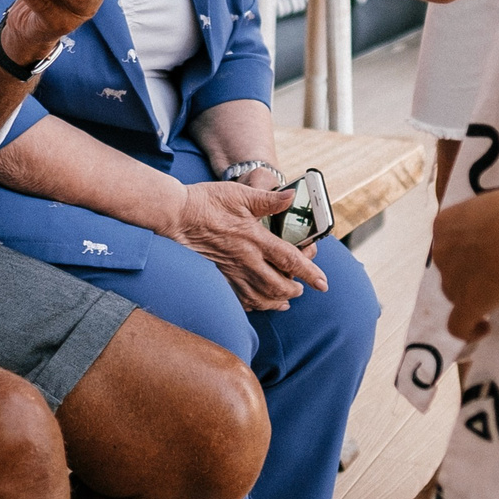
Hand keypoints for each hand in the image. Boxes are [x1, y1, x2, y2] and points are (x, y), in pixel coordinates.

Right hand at [166, 179, 329, 310]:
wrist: (175, 215)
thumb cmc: (206, 202)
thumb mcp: (240, 193)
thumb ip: (268, 199)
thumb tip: (292, 197)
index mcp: (255, 239)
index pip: (290, 260)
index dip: (310, 273)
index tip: (323, 283)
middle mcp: (246, 260)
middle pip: (278, 285)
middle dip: (294, 290)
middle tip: (302, 289)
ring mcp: (231, 271)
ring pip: (260, 296)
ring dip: (277, 301)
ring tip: (286, 301)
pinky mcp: (218, 275)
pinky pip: (239, 299)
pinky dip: (253, 305)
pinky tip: (258, 302)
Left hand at [431, 190, 498, 340]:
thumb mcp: (498, 204)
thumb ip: (491, 219)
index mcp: (445, 224)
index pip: (449, 242)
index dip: (466, 250)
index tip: (488, 252)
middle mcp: (442, 251)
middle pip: (450, 269)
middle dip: (468, 273)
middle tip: (496, 273)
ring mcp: (452, 280)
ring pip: (455, 295)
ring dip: (472, 297)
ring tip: (498, 296)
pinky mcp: (467, 305)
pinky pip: (458, 326)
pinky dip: (469, 330)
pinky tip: (485, 327)